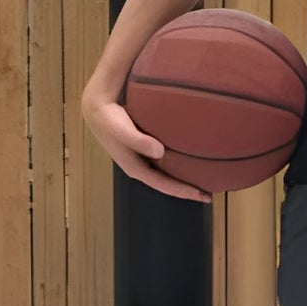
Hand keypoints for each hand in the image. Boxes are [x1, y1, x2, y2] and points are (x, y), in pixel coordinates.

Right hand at [81, 85, 211, 202]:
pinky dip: (178, 165)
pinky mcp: (143, 151)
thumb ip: (139, 141)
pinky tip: (190, 160)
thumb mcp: (123, 130)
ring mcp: (141, 160)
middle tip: (209, 194)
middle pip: (167, 184)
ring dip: (183, 179)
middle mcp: (140, 168)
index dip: (183, 192)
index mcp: (136, 169)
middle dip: (186, 190)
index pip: (164, 186)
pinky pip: (164, 163)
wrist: (98, 110)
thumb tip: (159, 152)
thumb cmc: (110, 120)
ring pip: (166, 174)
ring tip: (203, 180)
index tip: (203, 196)